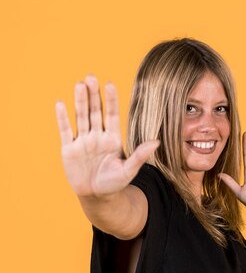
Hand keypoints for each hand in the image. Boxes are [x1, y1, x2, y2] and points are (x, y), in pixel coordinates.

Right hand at [55, 75, 159, 198]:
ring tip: (80, 84)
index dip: (111, 100)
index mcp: (113, 138)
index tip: (110, 84)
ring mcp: (83, 141)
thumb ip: (140, 155)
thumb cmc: (114, 183)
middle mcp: (97, 136)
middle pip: (95, 111)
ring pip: (81, 117)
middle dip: (94, 95)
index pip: (112, 115)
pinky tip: (61, 103)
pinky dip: (63, 118)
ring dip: (80, 101)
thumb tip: (157, 142)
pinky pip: (65, 130)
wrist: (97, 196)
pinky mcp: (69, 148)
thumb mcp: (129, 170)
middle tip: (92, 76)